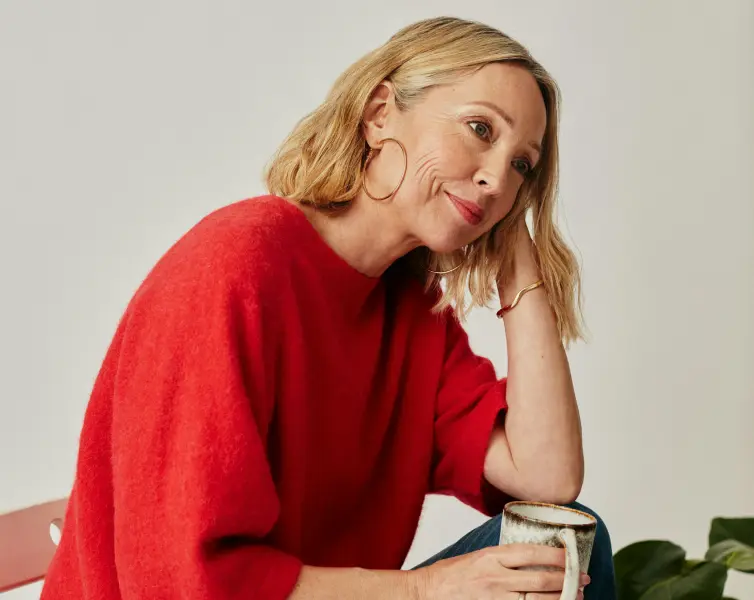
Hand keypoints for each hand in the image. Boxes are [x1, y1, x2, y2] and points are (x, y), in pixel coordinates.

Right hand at [411, 544, 589, 599]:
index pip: (530, 553)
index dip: (555, 556)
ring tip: (576, 597)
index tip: (572, 558)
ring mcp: (494, 599)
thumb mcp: (477, 557)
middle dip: (567, 580)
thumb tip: (533, 559)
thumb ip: (503, 559)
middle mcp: (495, 577)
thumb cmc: (450, 575)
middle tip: (583, 581)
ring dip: (560, 598)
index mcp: (490, 557)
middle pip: (540, 579)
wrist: (425, 594)